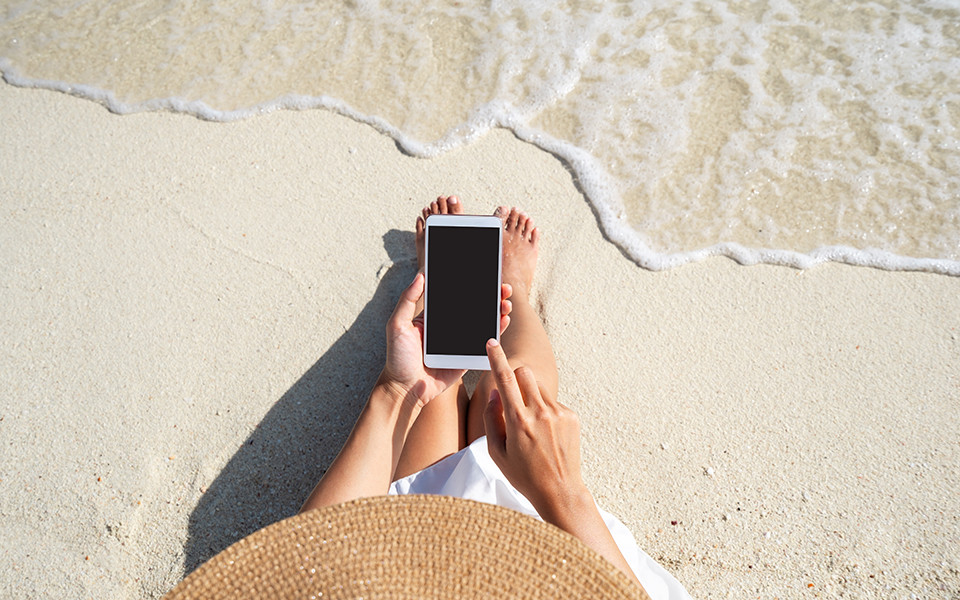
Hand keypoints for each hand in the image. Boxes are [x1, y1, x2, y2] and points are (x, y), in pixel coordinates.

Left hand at [380, 273, 512, 406]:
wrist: (405, 389)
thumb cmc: (397, 358)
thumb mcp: (397, 325)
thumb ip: (407, 300)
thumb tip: (420, 275)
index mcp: (434, 316)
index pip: (455, 295)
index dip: (470, 284)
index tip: (483, 274)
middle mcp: (449, 326)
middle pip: (474, 306)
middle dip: (490, 295)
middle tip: (502, 287)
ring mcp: (459, 341)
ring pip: (482, 322)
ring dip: (497, 310)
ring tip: (505, 301)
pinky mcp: (467, 357)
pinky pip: (484, 342)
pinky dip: (496, 331)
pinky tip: (503, 320)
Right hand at [482, 339, 587, 513]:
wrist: (559, 490)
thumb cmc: (523, 474)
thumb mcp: (496, 452)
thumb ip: (491, 419)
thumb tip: (495, 394)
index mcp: (518, 421)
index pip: (505, 379)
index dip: (496, 358)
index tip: (492, 342)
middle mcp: (540, 413)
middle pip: (525, 373)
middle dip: (516, 378)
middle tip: (513, 400)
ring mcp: (559, 413)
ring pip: (539, 388)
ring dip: (531, 397)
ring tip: (532, 426)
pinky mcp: (572, 416)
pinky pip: (553, 402)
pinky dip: (545, 411)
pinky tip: (546, 435)